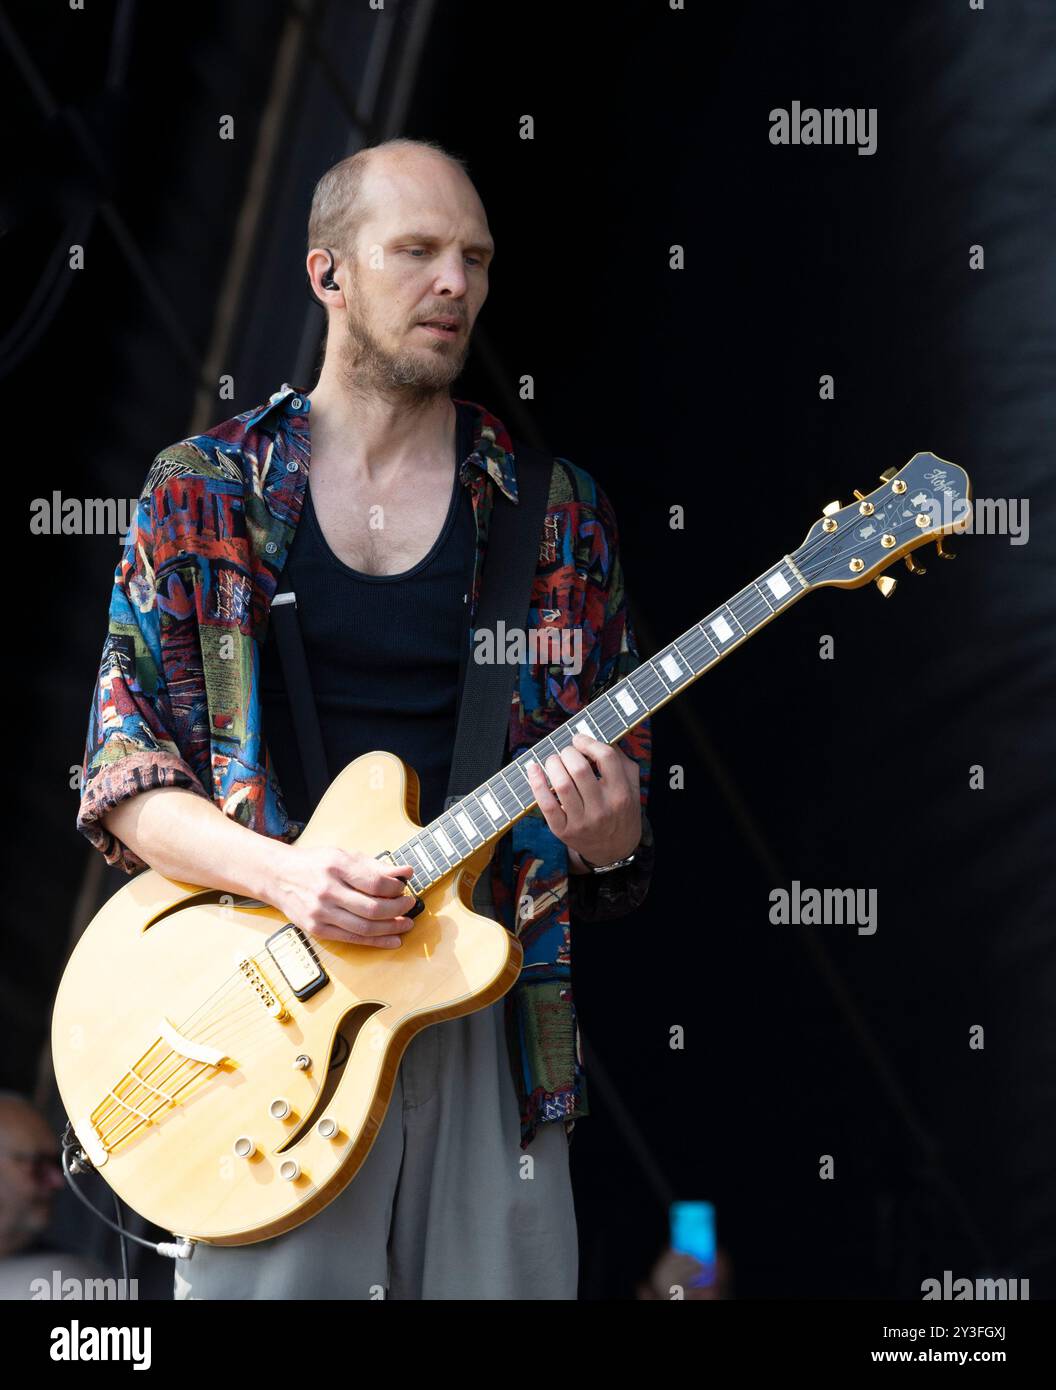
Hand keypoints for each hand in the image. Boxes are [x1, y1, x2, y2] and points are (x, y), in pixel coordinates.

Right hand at [267, 843, 417, 946]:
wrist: (278, 876)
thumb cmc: (314, 864)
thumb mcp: (343, 855)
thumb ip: (375, 866)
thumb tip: (406, 872)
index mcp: (336, 867)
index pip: (376, 883)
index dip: (396, 888)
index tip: (403, 887)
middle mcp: (327, 891)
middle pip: (373, 909)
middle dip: (398, 909)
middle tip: (409, 905)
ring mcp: (321, 913)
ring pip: (365, 928)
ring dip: (392, 928)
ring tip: (406, 923)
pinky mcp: (317, 930)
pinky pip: (353, 939)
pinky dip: (376, 941)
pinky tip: (392, 939)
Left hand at [524, 733, 641, 868]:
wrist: (614, 851)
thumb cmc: (621, 811)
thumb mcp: (632, 787)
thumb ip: (621, 760)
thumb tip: (596, 737)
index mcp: (622, 794)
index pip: (606, 757)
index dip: (589, 742)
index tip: (580, 740)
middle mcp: (602, 809)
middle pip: (580, 768)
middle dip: (568, 752)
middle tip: (567, 753)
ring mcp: (582, 822)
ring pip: (562, 784)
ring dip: (553, 764)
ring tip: (554, 761)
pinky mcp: (563, 831)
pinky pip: (546, 804)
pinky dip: (536, 783)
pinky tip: (533, 769)